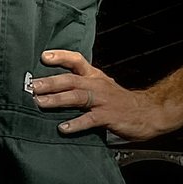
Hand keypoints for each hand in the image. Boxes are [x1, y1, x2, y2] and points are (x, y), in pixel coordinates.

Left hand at [30, 49, 169, 138]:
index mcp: (94, 77)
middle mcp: (97, 85)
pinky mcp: (108, 116)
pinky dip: (76, 123)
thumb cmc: (119, 101)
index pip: (76, 61)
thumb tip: (48, 88)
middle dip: (51, 82)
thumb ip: (79, 85)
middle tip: (33, 85)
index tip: (44, 56)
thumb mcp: (100, 87)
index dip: (61, 56)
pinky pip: (90, 119)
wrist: (149, 112)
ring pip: (77, 97)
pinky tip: (63, 127)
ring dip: (57, 100)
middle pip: (71, 80)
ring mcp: (103, 101)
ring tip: (40, 102)